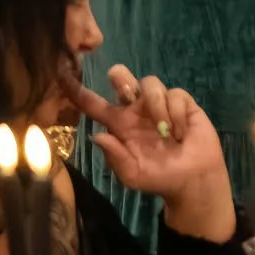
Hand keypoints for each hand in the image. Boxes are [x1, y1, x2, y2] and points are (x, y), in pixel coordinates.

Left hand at [74, 65, 232, 237]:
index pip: (92, 103)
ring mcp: (158, 103)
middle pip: (120, 76)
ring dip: (157, 106)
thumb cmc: (159, 178)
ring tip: (166, 132)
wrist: (193, 181)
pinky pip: (175, 94)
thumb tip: (96, 135)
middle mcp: (135, 109)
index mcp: (118, 124)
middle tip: (129, 96)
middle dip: (121, 78)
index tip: (62, 73)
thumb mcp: (133, 175)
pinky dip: (178, 114)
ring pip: (149, 82)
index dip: (77, 90)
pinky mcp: (181, 102)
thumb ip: (115, 157)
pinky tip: (180, 133)